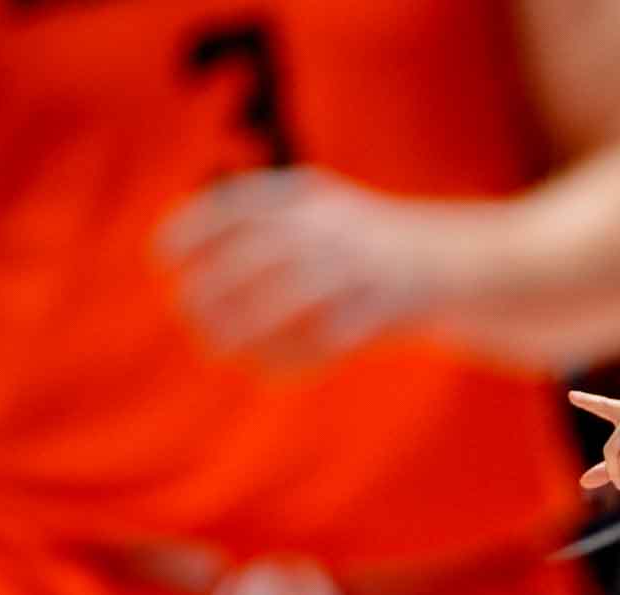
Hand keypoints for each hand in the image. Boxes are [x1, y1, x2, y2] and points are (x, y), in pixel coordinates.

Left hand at [159, 168, 436, 368]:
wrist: (457, 261)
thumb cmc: (367, 241)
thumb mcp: (319, 209)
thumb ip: (261, 222)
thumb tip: (179, 248)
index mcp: (313, 196)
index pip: (240, 205)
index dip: (195, 230)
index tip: (162, 259)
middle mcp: (336, 227)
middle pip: (260, 255)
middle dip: (214, 286)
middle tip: (185, 312)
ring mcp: (364, 267)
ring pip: (292, 299)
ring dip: (246, 327)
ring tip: (213, 348)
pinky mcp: (387, 309)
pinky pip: (329, 338)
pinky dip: (292, 359)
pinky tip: (264, 374)